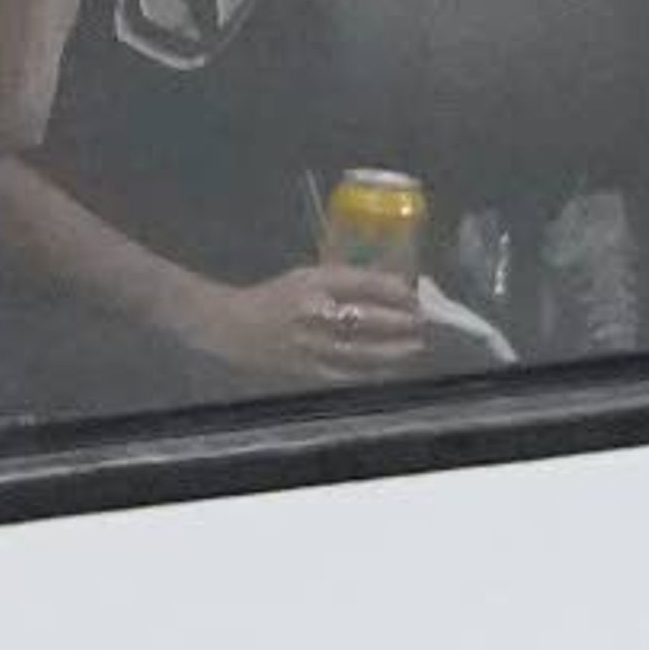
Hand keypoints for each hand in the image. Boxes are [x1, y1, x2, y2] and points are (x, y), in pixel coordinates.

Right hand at [184, 262, 429, 384]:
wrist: (226, 326)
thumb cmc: (270, 297)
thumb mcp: (306, 277)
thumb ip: (343, 282)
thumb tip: (388, 289)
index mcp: (313, 284)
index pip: (366, 285)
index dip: (396, 292)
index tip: (416, 296)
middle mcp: (313, 313)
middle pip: (367, 319)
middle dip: (400, 322)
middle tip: (423, 322)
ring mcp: (307, 345)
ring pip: (359, 350)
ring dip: (391, 350)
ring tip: (414, 348)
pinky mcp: (301, 369)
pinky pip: (341, 373)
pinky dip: (366, 372)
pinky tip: (385, 371)